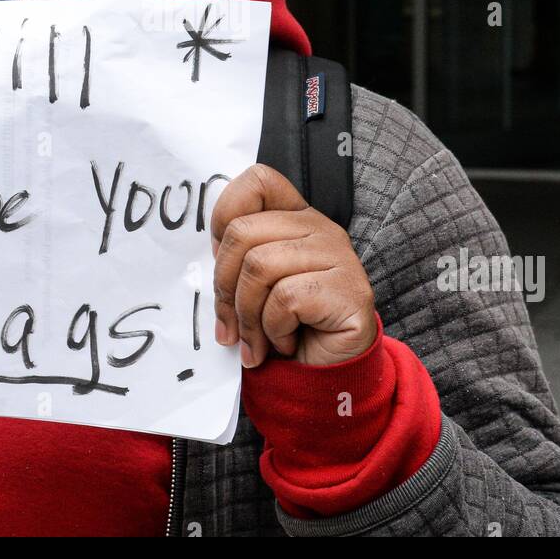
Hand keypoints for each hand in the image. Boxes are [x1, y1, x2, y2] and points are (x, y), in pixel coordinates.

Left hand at [210, 163, 377, 367]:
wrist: (327, 377)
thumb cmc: (288, 329)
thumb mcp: (255, 285)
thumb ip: (238, 259)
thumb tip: (210, 253)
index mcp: (296, 218)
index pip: (258, 181)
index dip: (225, 214)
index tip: (219, 258)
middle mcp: (320, 228)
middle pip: (243, 232)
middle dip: (225, 287)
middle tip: (229, 325)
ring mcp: (338, 256)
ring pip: (260, 266)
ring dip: (248, 316)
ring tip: (257, 341)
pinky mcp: (348, 290)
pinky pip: (285, 299)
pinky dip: (275, 330)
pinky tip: (287, 342)